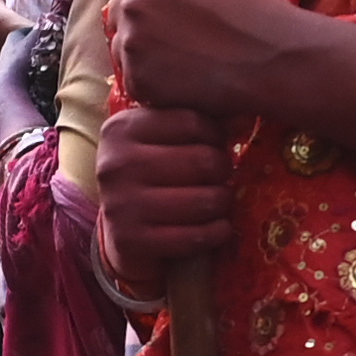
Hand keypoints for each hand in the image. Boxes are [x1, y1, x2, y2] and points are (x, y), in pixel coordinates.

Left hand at [94, 0, 341, 123]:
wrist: (269, 58)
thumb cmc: (250, 6)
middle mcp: (132, 1)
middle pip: (116, 10)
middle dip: (138, 18)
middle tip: (172, 32)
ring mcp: (131, 42)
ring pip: (123, 46)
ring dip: (143, 51)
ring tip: (183, 57)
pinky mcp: (137, 79)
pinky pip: (135, 78)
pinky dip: (153, 81)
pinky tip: (184, 78)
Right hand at [97, 99, 235, 279]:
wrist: (123, 231)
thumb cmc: (152, 176)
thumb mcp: (159, 140)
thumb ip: (192, 123)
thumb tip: (239, 114)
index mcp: (121, 129)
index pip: (191, 122)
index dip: (215, 135)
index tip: (215, 146)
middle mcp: (115, 164)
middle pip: (203, 161)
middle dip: (223, 171)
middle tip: (220, 177)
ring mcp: (120, 205)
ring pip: (205, 200)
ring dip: (223, 202)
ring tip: (219, 200)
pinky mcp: (131, 241)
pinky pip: (196, 236)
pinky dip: (217, 232)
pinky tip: (218, 227)